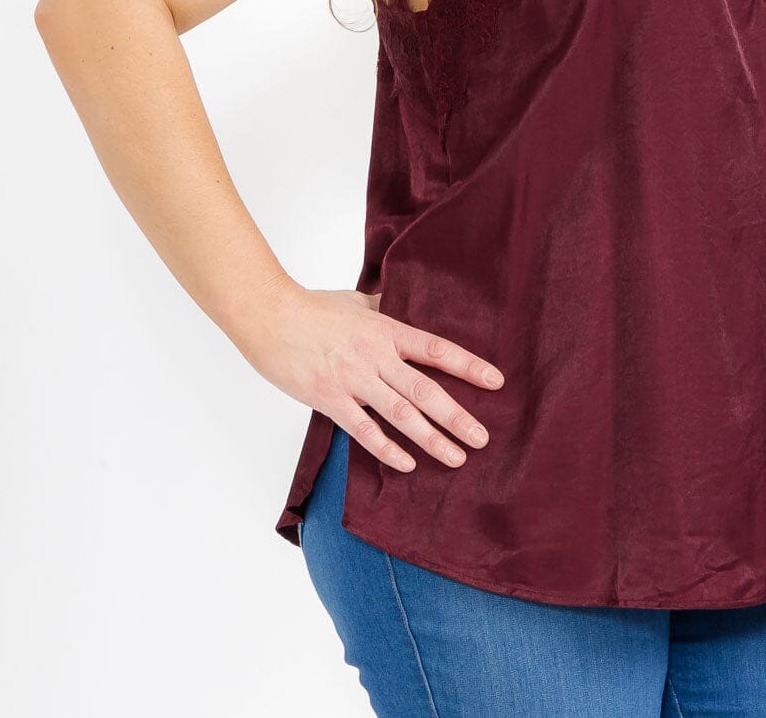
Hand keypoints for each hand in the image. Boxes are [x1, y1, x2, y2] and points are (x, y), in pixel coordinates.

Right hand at [238, 278, 504, 471]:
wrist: (270, 317)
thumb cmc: (313, 307)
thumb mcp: (357, 301)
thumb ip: (384, 309)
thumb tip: (403, 304)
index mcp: (386, 330)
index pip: (437, 350)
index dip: (469, 366)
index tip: (496, 381)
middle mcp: (376, 357)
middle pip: (425, 390)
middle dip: (457, 416)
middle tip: (483, 438)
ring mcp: (353, 380)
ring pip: (401, 415)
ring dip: (431, 438)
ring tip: (457, 457)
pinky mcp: (330, 400)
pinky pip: (364, 430)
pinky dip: (387, 450)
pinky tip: (408, 464)